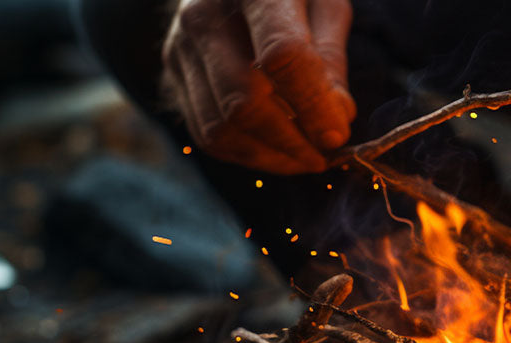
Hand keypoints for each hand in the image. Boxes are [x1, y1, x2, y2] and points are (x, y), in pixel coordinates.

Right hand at [162, 0, 354, 173]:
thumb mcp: (324, 6)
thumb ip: (331, 58)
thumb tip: (334, 118)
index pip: (282, 55)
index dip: (313, 105)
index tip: (337, 137)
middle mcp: (203, 15)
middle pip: (244, 101)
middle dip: (291, 143)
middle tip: (324, 158)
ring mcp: (180, 47)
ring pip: (221, 128)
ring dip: (270, 156)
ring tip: (305, 159)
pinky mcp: (173, 74)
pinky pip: (206, 135)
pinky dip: (247, 154)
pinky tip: (278, 152)